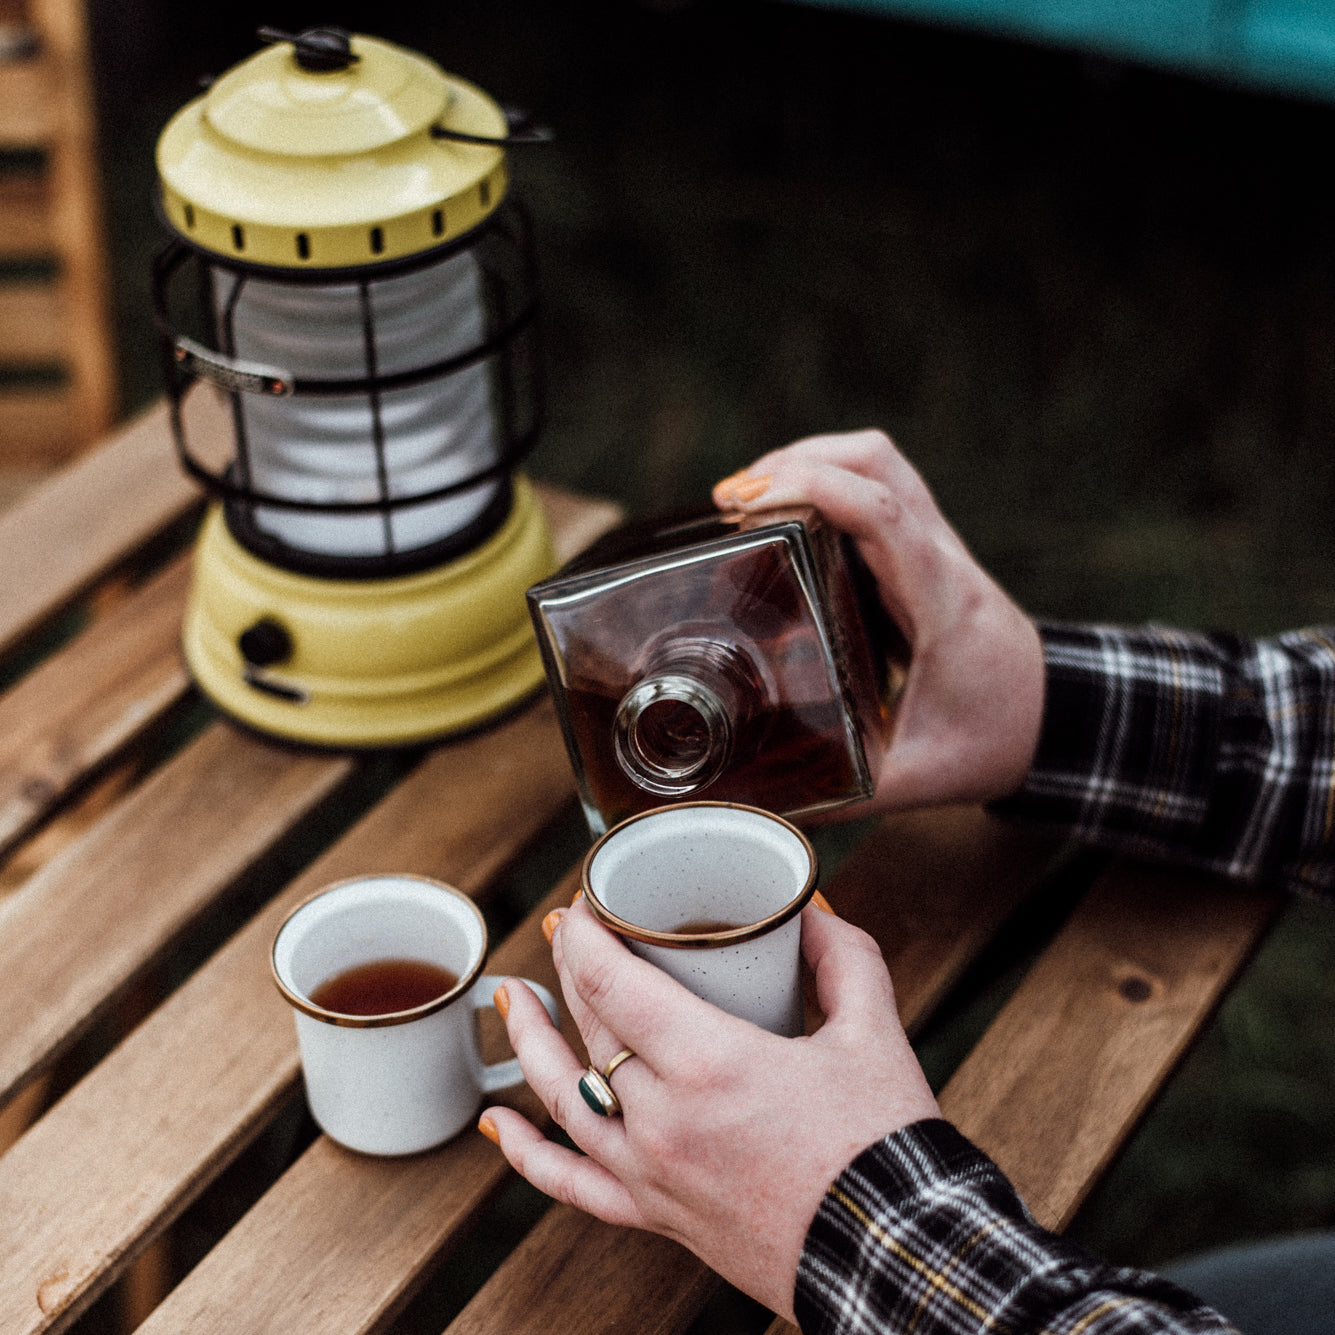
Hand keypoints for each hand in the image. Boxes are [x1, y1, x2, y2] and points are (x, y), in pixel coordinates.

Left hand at [480, 899, 938, 1322]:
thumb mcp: (874, 1033)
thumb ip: (842, 959)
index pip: (612, 982)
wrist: (897, 1260)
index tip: (583, 903)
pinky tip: (499, 1124)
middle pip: (589, 1028)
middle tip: (569, 929)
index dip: (584, 935)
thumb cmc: (886, 1148)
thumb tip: (808, 913)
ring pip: (564, 1098)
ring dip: (529, 1042)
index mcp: (711, 1064)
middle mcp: (664, 1120)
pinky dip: (528, 1155)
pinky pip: (572, 1186)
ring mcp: (653, 1174)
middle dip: (570, 968)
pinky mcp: (659, 1217)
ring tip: (511, 997)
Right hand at [713, 429, 1043, 810]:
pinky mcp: (923, 548)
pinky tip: (785, 515)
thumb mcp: (916, 782)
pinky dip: (826, 480)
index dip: (814, 489)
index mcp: (942, 603)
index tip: (749, 502)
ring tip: (747, 496)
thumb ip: (843, 797)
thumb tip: (764, 808)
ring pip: (878, 460)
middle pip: (876, 461)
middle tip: (732, 501)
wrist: (1055, 718)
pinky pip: (877, 485)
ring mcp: (936, 544)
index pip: (884, 514)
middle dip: (796, 461)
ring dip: (810, 459)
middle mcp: (941, 558)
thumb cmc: (993, 742)